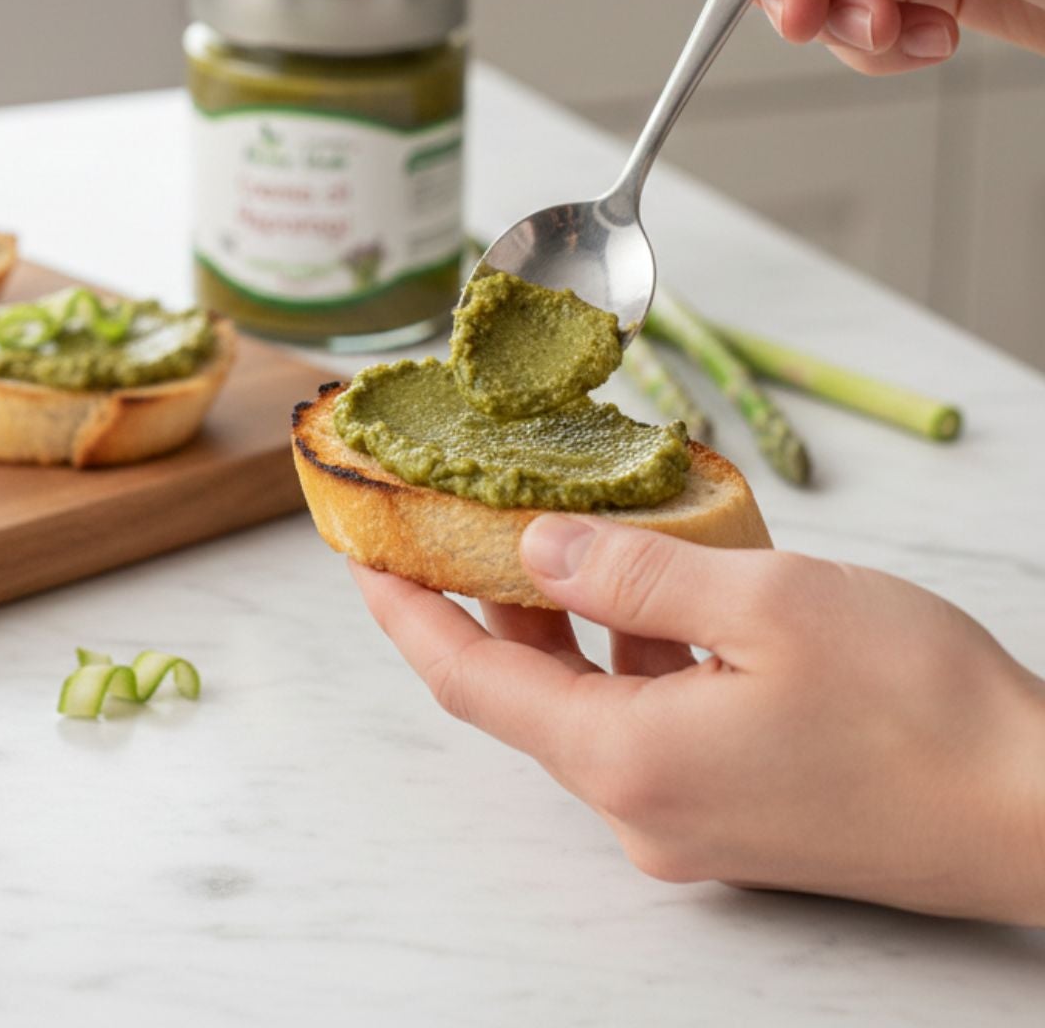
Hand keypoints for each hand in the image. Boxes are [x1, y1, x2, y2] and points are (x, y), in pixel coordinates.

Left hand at [353, 517, 1044, 923]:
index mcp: (627, 759)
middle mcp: (642, 806)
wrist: (1044, 815)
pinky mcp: (737, 812)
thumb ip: (633, 573)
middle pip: (525, 690)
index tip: (360, 555)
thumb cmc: (921, 711)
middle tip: (451, 517)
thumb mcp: (765, 604)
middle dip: (481, 601)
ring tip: (553, 525)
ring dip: (564, 618)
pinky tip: (656, 584)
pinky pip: (650, 719)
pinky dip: (633, 649)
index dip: (406, 615)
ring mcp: (690, 819)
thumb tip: (536, 549)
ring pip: (589, 699)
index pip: (470, 682)